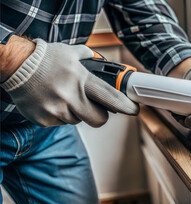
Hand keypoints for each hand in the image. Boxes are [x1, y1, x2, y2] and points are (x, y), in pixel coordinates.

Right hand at [0, 38, 138, 126]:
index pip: (111, 98)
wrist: (15, 66)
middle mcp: (71, 97)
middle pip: (99, 120)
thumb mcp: (72, 53)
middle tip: (95, 107)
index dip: (126, 107)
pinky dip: (60, 115)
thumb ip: (91, 59)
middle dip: (100, 115)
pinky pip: (61, 123)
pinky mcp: (45, 120)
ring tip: (64, 97)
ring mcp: (57, 110)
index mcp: (81, 80)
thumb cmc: (45, 58)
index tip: (134, 109)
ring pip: (79, 121)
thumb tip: (106, 64)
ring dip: (77, 112)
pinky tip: (52, 101)